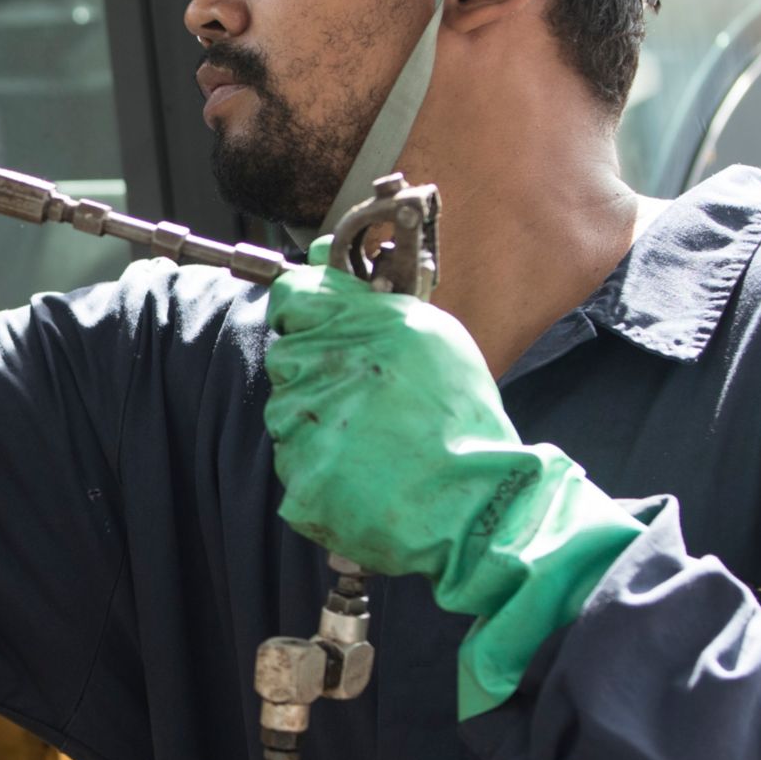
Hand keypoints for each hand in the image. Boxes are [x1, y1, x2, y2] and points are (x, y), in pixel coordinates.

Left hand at [263, 241, 645, 716]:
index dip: (302, 315)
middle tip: (366, 403)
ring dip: (318, 426)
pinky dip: (321, 470)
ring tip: (371, 442)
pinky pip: (294, 464)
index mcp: (359, 325)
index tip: (318, 332)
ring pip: (287, 415)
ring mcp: (306, 426)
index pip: (293, 298)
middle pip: (288, 360)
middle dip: (317, 377)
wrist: (473, 500)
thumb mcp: (430, 335)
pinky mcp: (300, 477)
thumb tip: (321, 259)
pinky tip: (363, 474)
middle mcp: (325, 368)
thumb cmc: (459, 419)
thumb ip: (367, 299)